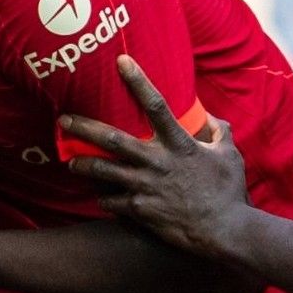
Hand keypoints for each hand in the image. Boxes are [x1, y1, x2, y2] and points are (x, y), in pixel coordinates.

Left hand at [59, 56, 245, 256]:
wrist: (225, 231)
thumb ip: (220, 132)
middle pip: (112, 139)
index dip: (138, 81)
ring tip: (71, 162)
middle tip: (63, 120)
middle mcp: (157, 161)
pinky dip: (103, 198)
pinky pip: (111, 201)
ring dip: (83, 165)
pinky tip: (98, 196)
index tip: (121, 61)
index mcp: (179, 144)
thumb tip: (211, 117)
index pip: (156, 105)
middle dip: (83, 128)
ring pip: (103, 171)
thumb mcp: (229, 155)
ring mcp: (145, 186)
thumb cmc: (229, 191)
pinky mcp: (140, 209)